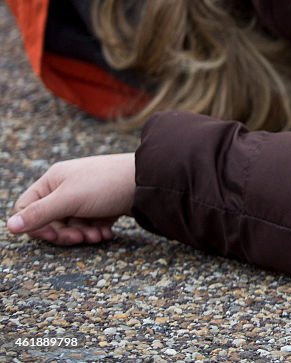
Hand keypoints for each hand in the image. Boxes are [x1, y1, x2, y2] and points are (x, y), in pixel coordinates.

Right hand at [7, 153, 135, 244]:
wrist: (150, 181)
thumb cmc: (107, 184)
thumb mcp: (69, 200)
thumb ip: (40, 213)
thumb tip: (11, 227)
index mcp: (53, 180)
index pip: (28, 207)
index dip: (36, 225)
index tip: (53, 235)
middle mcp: (67, 186)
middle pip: (51, 220)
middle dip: (65, 233)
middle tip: (80, 238)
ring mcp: (86, 196)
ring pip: (72, 225)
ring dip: (83, 235)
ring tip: (97, 237)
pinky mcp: (104, 205)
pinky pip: (91, 224)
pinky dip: (96, 232)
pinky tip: (107, 234)